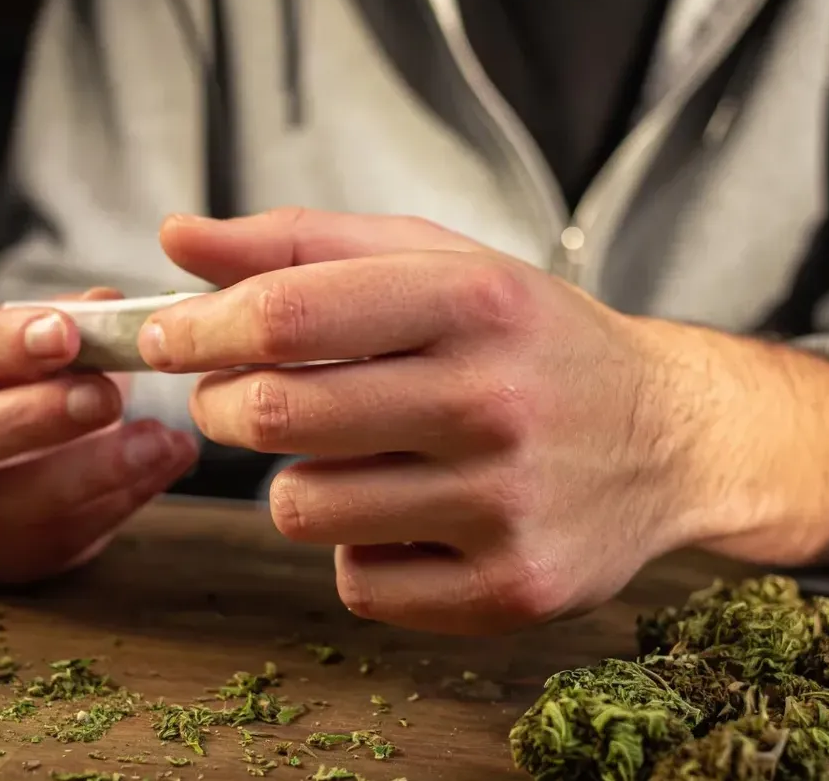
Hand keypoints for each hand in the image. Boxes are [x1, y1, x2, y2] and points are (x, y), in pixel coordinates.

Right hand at [0, 288, 198, 583]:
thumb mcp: (5, 334)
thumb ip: (53, 319)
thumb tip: (106, 307)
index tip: (66, 332)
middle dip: (31, 419)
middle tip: (105, 394)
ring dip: (85, 475)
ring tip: (156, 441)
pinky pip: (39, 546)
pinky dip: (110, 508)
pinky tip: (156, 470)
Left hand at [139, 209, 828, 634]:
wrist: (667, 438)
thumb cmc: (529, 339)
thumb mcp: (437, 262)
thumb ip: (301, 245)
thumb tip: (177, 240)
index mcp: (475, 301)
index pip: (287, 314)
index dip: (197, 329)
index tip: (162, 338)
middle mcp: (497, 402)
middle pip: (277, 414)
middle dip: (227, 405)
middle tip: (245, 398)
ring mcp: (507, 505)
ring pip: (303, 508)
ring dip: (298, 483)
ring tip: (352, 459)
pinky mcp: (511, 588)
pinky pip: (359, 582)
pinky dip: (358, 550)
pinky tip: (407, 517)